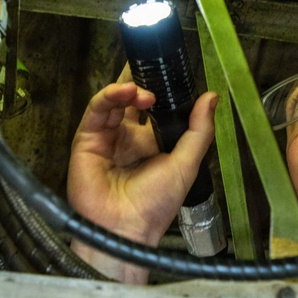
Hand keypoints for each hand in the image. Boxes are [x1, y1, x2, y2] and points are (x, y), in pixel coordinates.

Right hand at [67, 79, 217, 249]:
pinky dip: (109, 96)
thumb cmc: (156, 204)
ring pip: (114, 102)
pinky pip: (96, 111)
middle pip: (132, 101)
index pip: (156, 110)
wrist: (126, 227)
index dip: (163, 92)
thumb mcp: (187, 164)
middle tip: (155, 70)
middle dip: (143, 83)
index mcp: (152, 145)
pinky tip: (126, 91)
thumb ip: (199, 131)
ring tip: (145, 92)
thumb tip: (211, 97)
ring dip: (129, 89)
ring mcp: (107, 138)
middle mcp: (128, 140)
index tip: (174, 73)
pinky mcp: (87, 140)